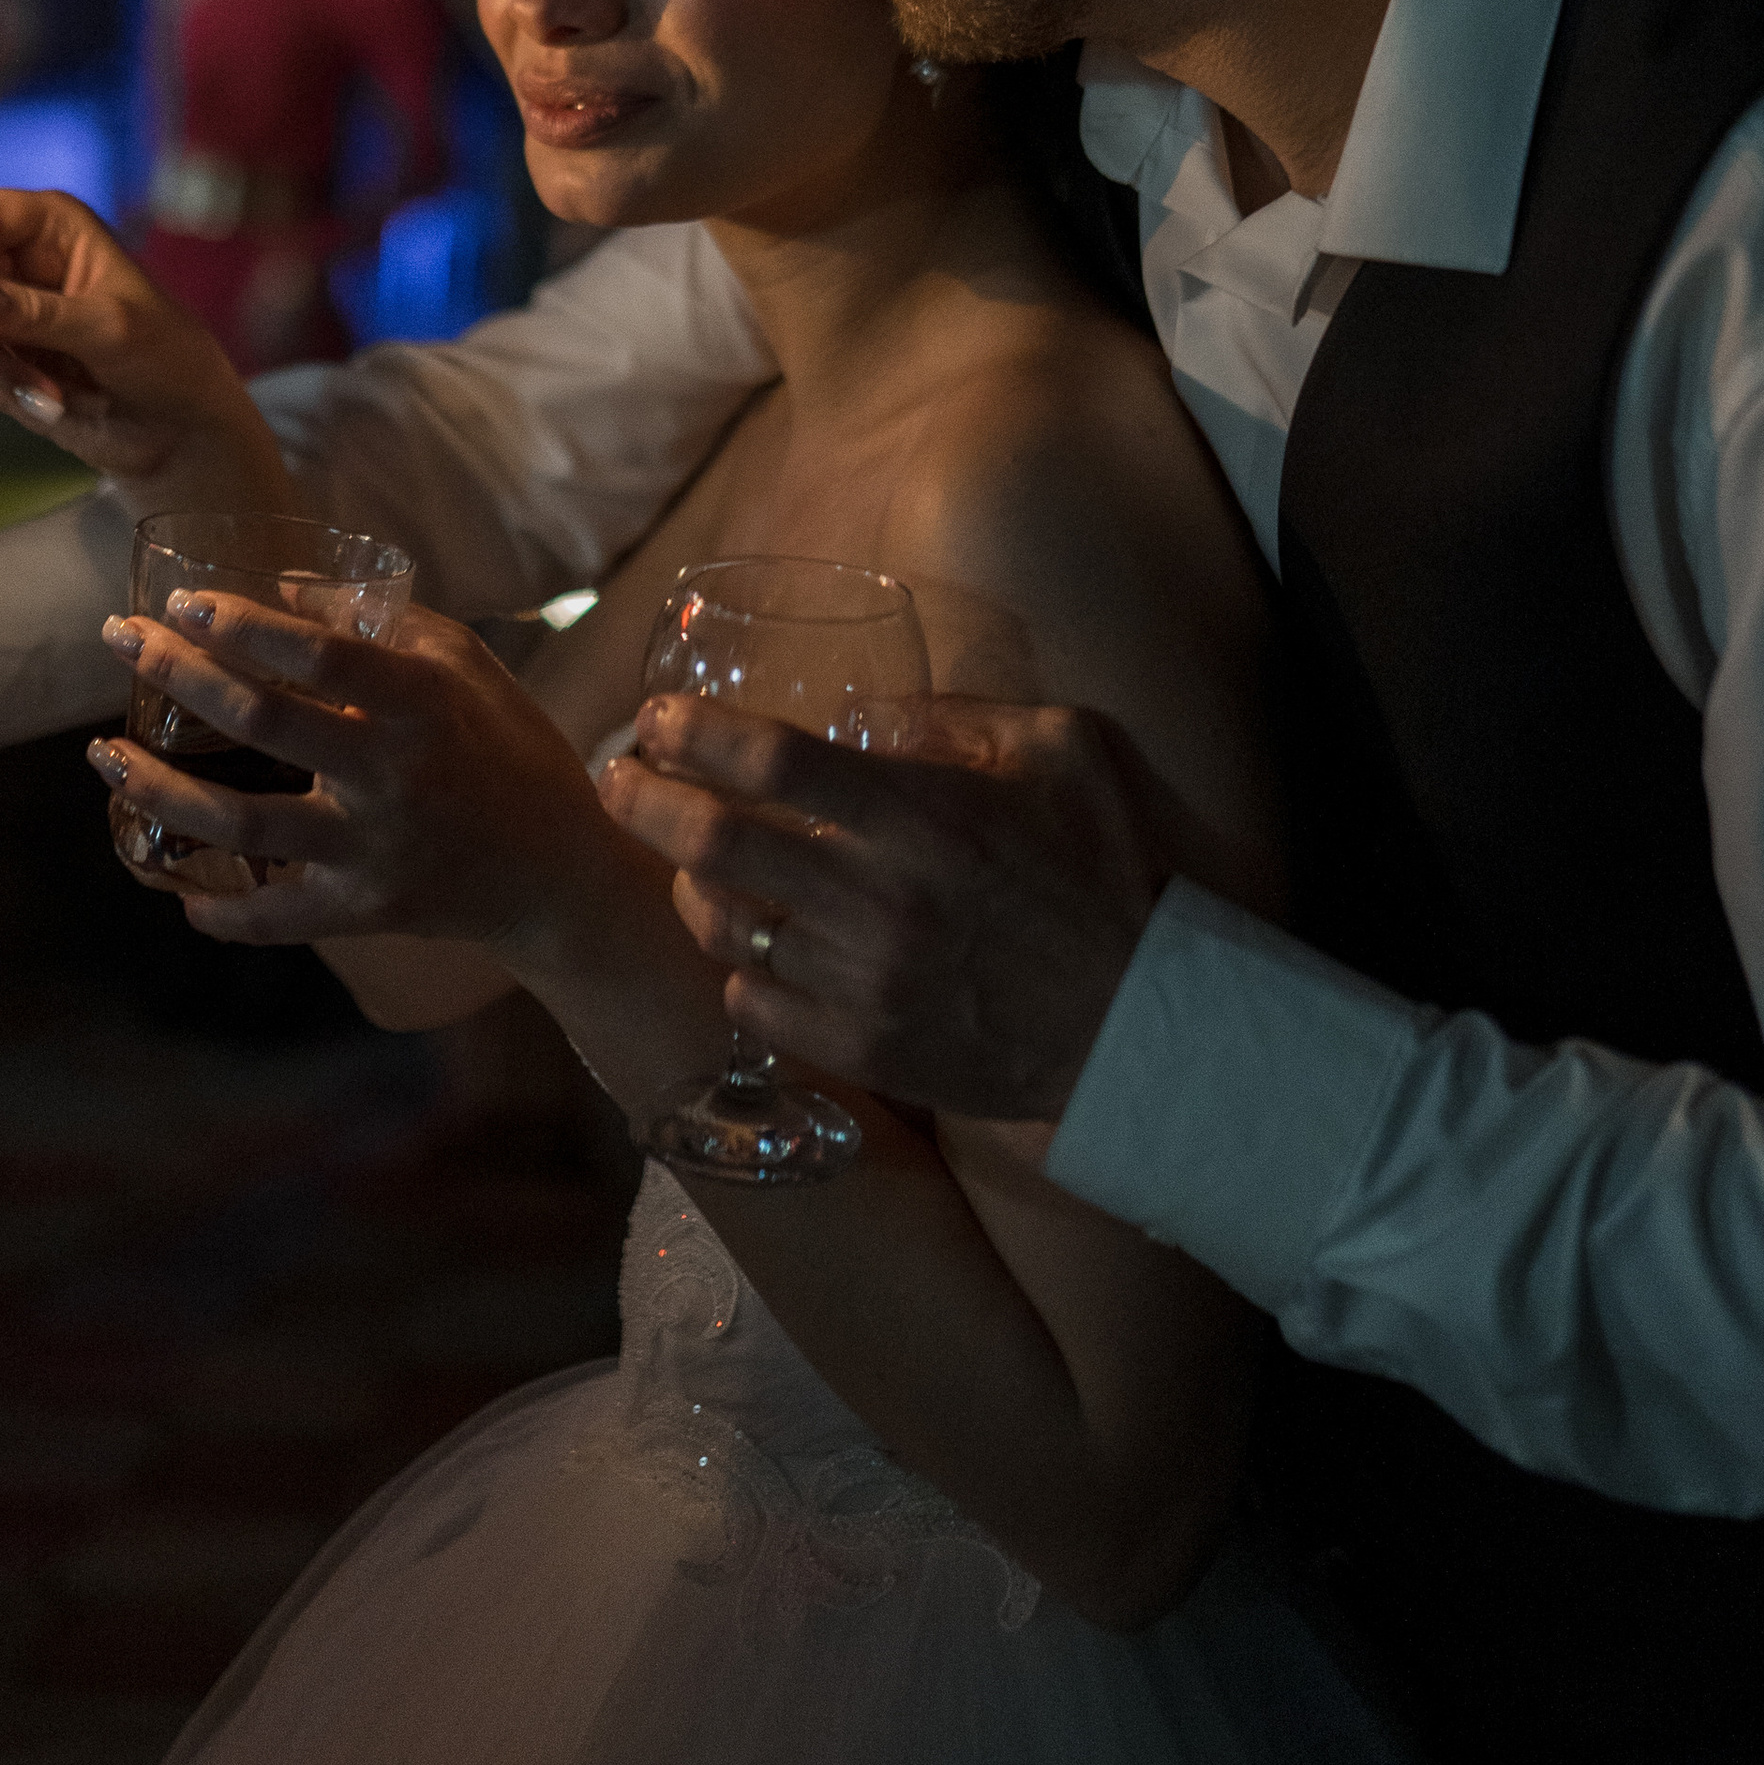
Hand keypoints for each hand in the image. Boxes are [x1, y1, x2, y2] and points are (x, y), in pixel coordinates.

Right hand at [0, 188, 279, 497]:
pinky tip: (55, 405)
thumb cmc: (167, 357)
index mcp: (55, 226)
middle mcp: (26, 260)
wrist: (182, 428)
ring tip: (52, 398)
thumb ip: (39, 312)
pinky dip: (9, 393)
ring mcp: (13, 311)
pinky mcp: (9, 356)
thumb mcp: (110, 329)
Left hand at [85, 587, 615, 952]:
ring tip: (105, 753)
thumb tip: (287, 590)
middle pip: (263, 722)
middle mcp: (394, 776)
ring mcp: (374, 851)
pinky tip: (174, 884)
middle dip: (178, 674)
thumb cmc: (509, 746)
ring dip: (158, 787)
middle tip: (119, 639)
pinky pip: (272, 919)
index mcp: (423, 703)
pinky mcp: (365, 912)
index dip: (244, 625)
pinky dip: (217, 910)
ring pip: (241, 823)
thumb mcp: (463, 664)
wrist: (557, 872)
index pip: (320, 654)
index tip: (183, 603)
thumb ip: (379, 624)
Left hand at [600, 694, 1173, 1121]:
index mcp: (922, 815)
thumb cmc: (1108, 870)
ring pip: (722, 929)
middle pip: (715, 844)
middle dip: (644, 801)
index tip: (656, 717)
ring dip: (687, 885)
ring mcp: (863, 985)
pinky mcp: (863, 1052)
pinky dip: (736, 968)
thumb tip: (860, 712)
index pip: (770, 761)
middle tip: (619, 778)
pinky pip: (753, 1005)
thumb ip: (956, 716)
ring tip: (685, 860)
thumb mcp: (1062, 748)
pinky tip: (751, 943)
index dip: (693, 733)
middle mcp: (878, 901)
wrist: (1144, 1024)